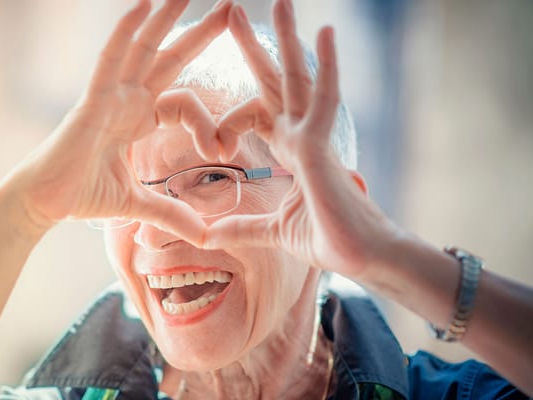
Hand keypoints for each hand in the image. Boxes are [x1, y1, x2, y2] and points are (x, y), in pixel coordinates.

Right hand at [0, 0, 232, 244]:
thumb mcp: (139, 203)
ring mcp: (108, 96)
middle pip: (168, 58)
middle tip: (229, 7)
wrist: (45, 204)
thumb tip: (206, 236)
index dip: (208, 122)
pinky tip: (143, 5)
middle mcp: (126, 100)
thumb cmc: (82, 196)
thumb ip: (172, 214)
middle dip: (198, 33)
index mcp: (138, 119)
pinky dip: (125, 32)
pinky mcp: (91, 101)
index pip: (184, 102)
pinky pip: (110, 59)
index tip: (223, 149)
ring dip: (165, 18)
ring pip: (142, 48)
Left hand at [203, 0, 398, 277]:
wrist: (361, 259)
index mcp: (291, 150)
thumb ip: (242, 227)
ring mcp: (314, 137)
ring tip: (281, 2)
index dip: (229, 118)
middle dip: (254, 47)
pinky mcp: (323, 147)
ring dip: (288, 40)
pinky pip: (324, 99)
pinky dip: (326, 66)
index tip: (212, 143)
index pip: (257, 111)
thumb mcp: (272, 230)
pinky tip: (325, 30)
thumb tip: (208, 235)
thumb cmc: (328, 240)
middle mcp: (302, 135)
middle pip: (275, 81)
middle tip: (233, 11)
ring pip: (299, 78)